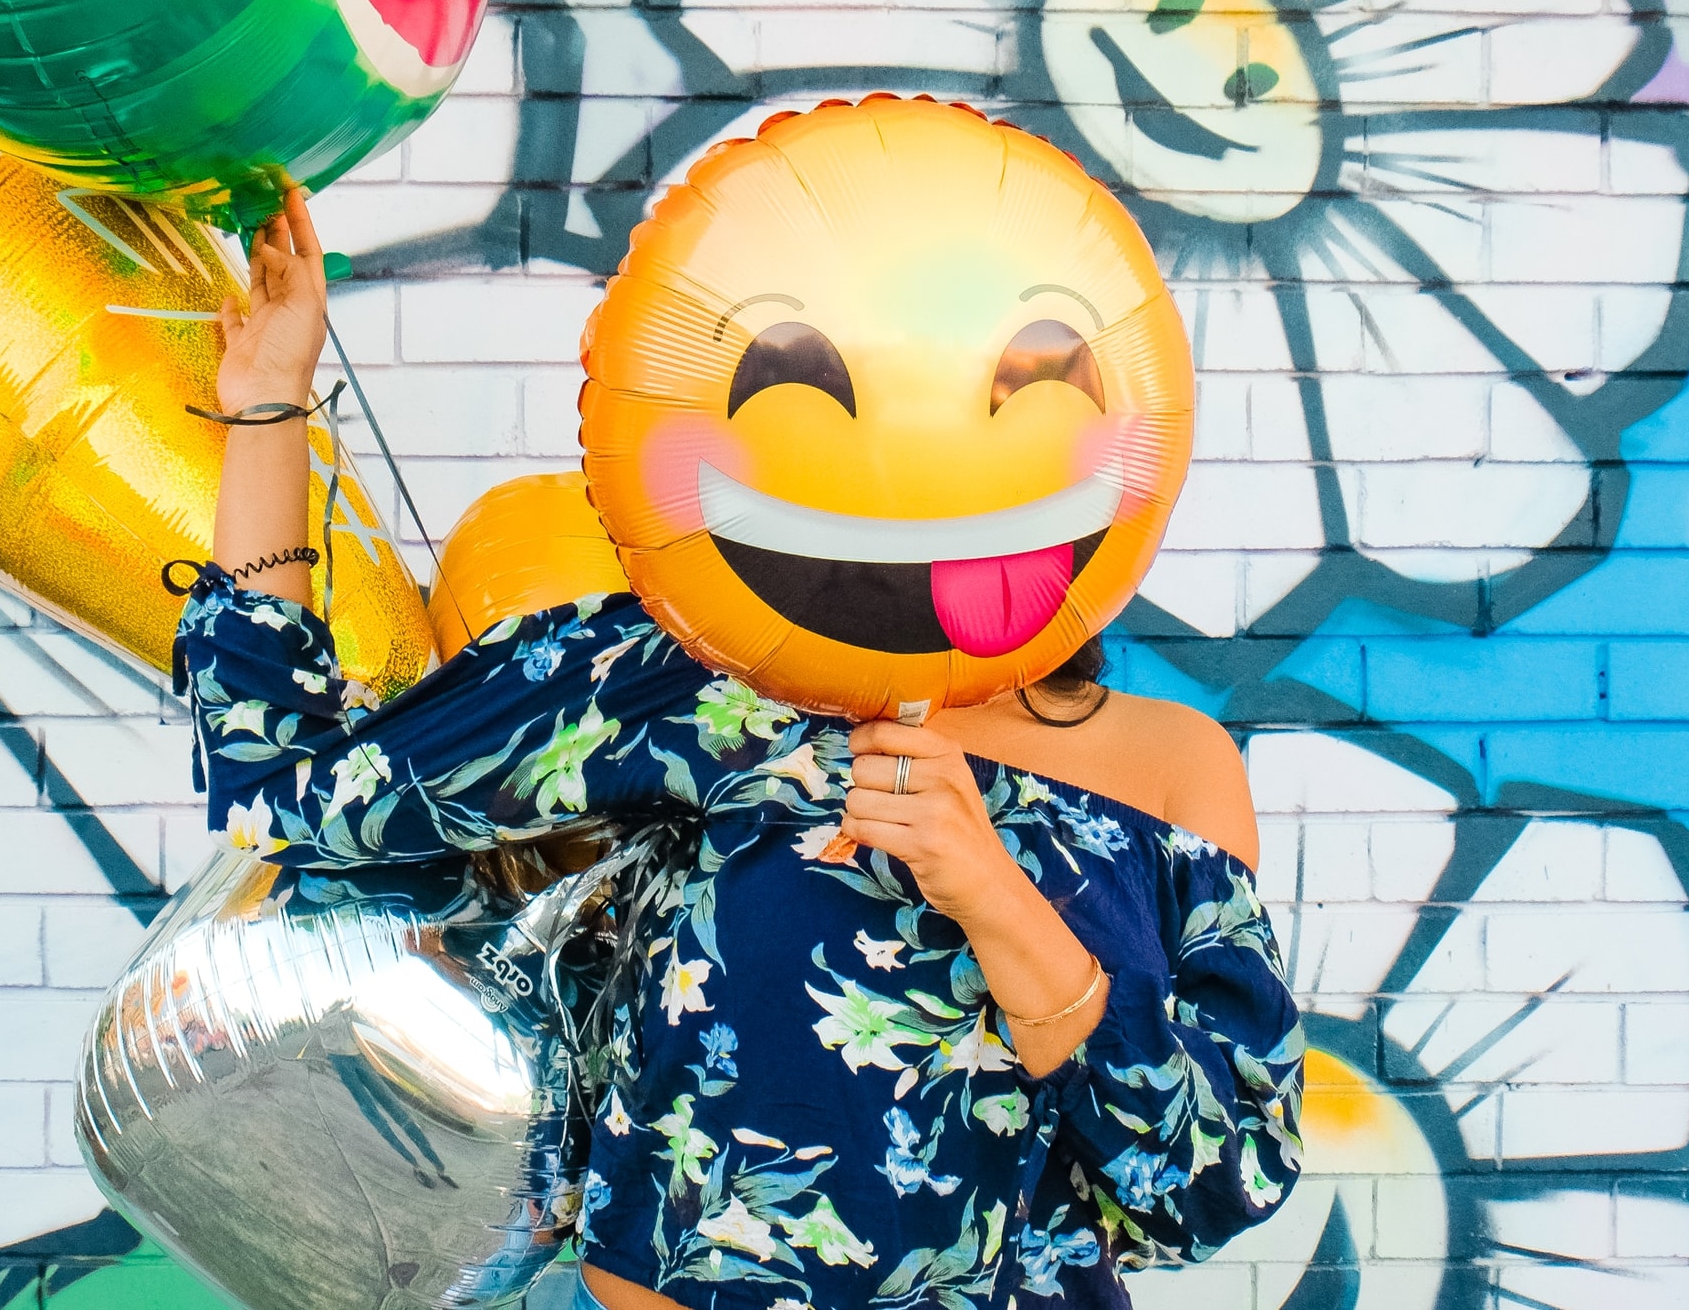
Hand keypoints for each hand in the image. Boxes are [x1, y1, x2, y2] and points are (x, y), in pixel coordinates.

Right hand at [216, 189, 327, 414]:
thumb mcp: (304, 306)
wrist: (265, 399)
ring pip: (262, 283)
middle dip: (278, 235)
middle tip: (266, 203)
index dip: (301, 225)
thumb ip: (292, 272)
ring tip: (250, 227)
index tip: (291, 195)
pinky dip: (232, 306)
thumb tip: (273, 248)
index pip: (308, 255)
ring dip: (258, 257)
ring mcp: (265, 326)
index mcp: (311, 302)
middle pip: (285, 265)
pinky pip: (236, 319)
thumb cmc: (289, 354)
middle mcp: (290, 311)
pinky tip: (229, 293)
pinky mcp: (241, 341)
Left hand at [843, 721, 1018, 922]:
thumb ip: (913, 759)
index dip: (860, 742)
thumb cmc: (960, 830)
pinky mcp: (921, 844)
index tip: (860, 753)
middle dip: (861, 786)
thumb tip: (858, 744)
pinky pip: (862, 828)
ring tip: (880, 820)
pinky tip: (873, 834)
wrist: (991, 882)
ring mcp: (934, 810)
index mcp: (947, 754)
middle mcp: (943, 776)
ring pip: (858, 800)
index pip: (884, 732)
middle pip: (864, 768)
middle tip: (880, 800)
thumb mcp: (949, 782)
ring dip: (858, 813)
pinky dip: (856, 832)